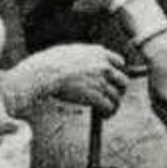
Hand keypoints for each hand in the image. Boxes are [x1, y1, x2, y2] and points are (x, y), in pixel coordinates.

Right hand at [0, 44, 128, 115]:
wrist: (43, 73)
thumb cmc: (50, 63)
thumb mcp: (73, 51)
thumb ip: (86, 55)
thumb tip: (88, 60)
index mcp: (99, 52)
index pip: (120, 62)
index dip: (118, 73)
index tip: (114, 81)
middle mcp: (104, 66)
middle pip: (123, 80)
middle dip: (119, 90)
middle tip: (113, 98)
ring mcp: (101, 81)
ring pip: (117, 96)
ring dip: (114, 105)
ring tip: (109, 111)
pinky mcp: (95, 95)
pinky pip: (109, 107)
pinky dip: (108, 113)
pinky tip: (104, 116)